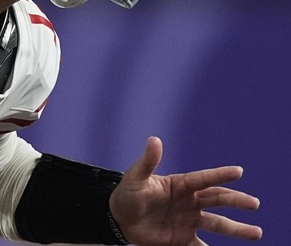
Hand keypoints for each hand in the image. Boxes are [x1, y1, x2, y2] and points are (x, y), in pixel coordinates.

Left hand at [110, 136, 262, 244]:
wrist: (119, 219)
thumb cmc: (127, 194)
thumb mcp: (135, 178)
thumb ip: (148, 161)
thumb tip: (154, 140)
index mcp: (181, 185)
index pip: (203, 179)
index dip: (219, 175)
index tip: (238, 171)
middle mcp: (190, 202)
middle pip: (217, 200)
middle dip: (236, 201)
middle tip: (254, 203)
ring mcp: (189, 221)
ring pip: (217, 224)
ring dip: (236, 229)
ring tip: (257, 233)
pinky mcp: (182, 238)